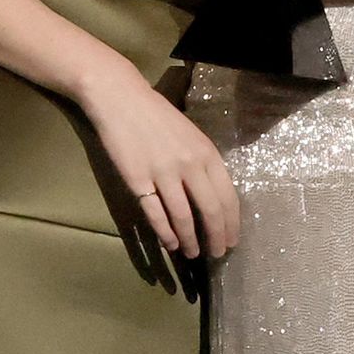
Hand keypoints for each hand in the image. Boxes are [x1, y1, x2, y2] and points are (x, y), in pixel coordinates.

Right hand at [81, 68, 239, 260]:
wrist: (122, 100)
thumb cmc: (158, 116)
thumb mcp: (191, 135)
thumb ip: (203, 163)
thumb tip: (215, 198)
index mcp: (206, 152)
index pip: (227, 196)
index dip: (231, 223)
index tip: (232, 240)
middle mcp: (189, 164)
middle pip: (210, 211)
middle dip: (216, 237)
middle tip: (217, 254)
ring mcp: (163, 174)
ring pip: (183, 218)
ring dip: (190, 240)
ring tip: (193, 253)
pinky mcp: (139, 181)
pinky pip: (156, 215)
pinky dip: (166, 234)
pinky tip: (171, 244)